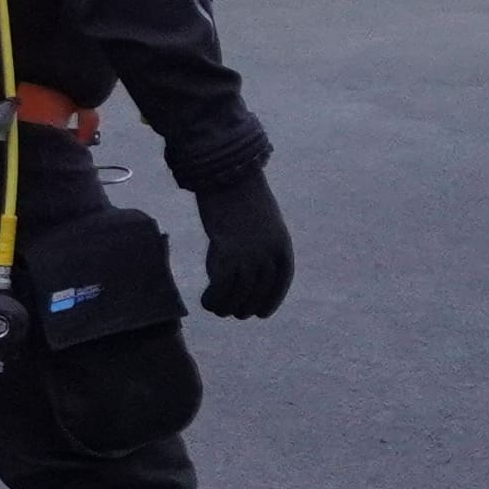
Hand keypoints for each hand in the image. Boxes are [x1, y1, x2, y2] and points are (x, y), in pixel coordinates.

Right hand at [191, 167, 295, 321]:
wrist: (227, 175)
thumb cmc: (239, 193)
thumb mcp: (258, 221)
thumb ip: (257, 245)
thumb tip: (242, 274)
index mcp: (282, 245)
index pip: (281, 283)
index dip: (271, 301)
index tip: (260, 313)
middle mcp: (269, 254)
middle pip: (258, 293)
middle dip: (244, 307)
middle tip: (230, 311)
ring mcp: (249, 256)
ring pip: (239, 296)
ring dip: (226, 307)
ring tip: (214, 307)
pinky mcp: (227, 255)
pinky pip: (221, 289)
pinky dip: (213, 299)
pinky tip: (205, 301)